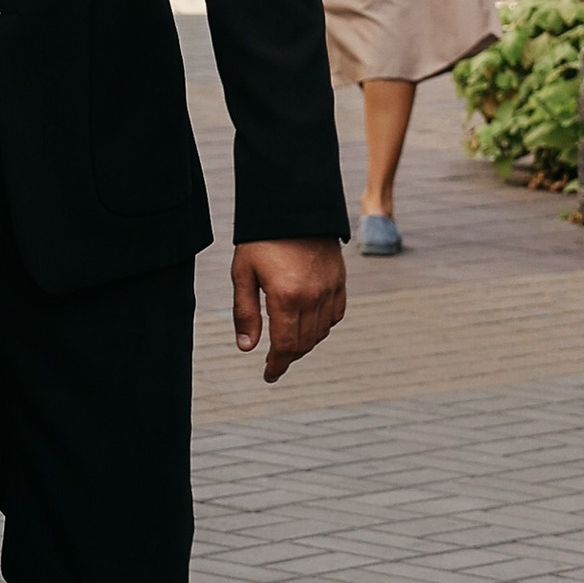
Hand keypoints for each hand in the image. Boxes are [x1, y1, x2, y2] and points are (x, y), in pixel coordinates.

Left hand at [232, 237, 346, 382]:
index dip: (277, 366)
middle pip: (304, 343)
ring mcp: (330, 289)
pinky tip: (309, 324)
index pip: (285, 346)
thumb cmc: (262, 238)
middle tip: (274, 361)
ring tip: (288, 342)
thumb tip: (247, 347)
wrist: (293, 206)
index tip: (269, 376)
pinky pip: (335, 315)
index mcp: (286, 297)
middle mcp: (313, 297)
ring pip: (321, 332)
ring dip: (305, 343)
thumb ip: (245, 312)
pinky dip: (323, 326)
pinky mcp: (339, 280)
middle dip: (288, 357)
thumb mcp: (243, 273)